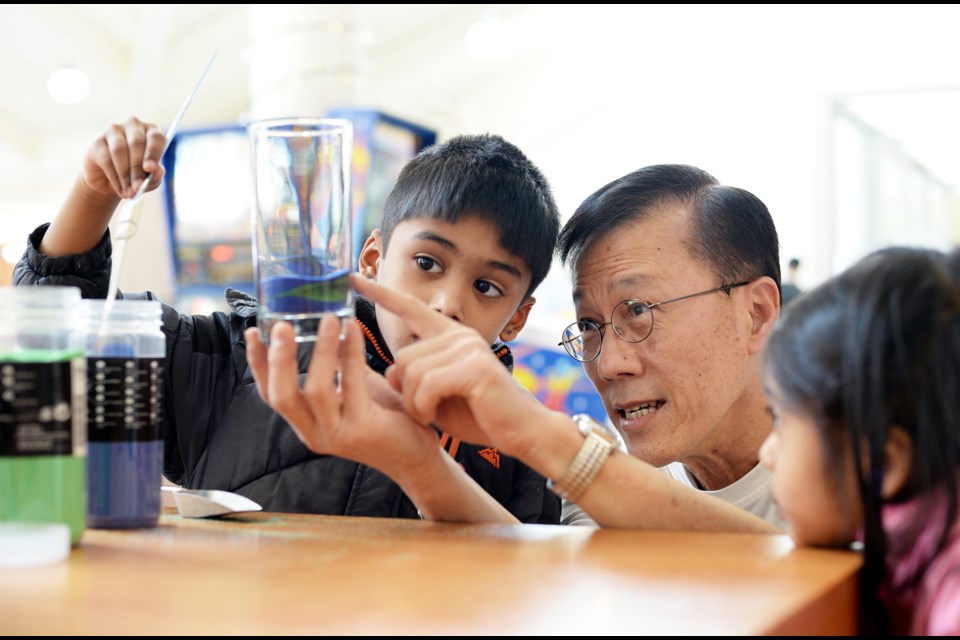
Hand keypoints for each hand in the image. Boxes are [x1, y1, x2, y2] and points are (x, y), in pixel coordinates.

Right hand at [82, 117, 165, 199]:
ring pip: (119, 151)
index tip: (151, 169)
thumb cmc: (137, 176)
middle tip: (139, 187)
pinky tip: (120, 189)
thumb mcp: (150, 179)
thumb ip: (156, 175)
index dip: (154, 153)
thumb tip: (158, 171)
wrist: (111, 182)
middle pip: (136, 143)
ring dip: (125, 174)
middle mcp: (133, 126)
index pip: (156, 137)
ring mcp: (114, 131)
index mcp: (151, 132)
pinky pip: (106, 159)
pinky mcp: (98, 142)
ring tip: (129, 192)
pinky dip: (114, 178)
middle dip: (137, 169)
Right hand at [244, 316, 442, 477]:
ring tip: (328, 318)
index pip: (270, 394)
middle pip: (281, 396)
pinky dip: (351, 354)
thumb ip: (337, 366)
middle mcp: (314, 434)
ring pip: (315, 390)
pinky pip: (352, 384)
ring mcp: (337, 435)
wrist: (417, 456)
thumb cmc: (386, 418)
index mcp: (306, 423)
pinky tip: (354, 330)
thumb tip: (325, 323)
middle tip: (281, 324)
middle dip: (277, 359)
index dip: (258, 365)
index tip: (251, 333)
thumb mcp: (354, 390)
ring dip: (320, 351)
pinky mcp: (363, 431)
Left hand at [352, 274, 545, 457]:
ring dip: (414, 403)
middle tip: (422, 412)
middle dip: (405, 391)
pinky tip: (436, 416)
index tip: (354, 278)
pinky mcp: (474, 368)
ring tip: (430, 416)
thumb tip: (389, 371)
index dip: (382, 294)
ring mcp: (468, 348)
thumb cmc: (481, 416)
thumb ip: (413, 382)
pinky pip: (427, 385)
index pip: (412, 308)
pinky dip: (424, 407)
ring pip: (412, 372)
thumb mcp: (436, 398)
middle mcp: (460, 335)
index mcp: (451, 336)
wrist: (521, 432)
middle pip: (403, 356)